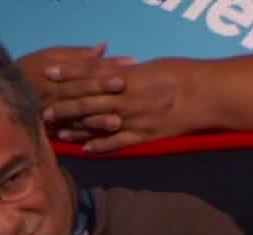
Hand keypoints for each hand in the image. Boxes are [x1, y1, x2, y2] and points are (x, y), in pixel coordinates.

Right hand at [18, 44, 131, 133]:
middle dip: (101, 94)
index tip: (125, 74)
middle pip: (80, 94)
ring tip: (116, 124)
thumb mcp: (50, 56)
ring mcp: (49, 115)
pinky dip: (76, 139)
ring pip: (74, 119)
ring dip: (95, 122)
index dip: (103, 74)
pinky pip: (62, 136)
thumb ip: (78, 56)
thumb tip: (104, 48)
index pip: (83, 74)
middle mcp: (53, 95)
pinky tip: (93, 144)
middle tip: (123, 94)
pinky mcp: (45, 130)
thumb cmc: (29, 69)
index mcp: (57, 75)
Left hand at [42, 58, 201, 152]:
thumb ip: (127, 72)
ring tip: (59, 133)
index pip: (90, 75)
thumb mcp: (151, 67)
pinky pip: (118, 143)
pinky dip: (101, 146)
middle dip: (64, 106)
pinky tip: (86, 149)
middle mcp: (126, 98)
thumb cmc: (183, 73)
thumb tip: (111, 71)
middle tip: (44, 110)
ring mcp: (134, 119)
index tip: (48, 73)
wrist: (208, 94)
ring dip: (77, 129)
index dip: (68, 74)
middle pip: (88, 102)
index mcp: (128, 77)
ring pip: (98, 124)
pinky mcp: (144, 136)